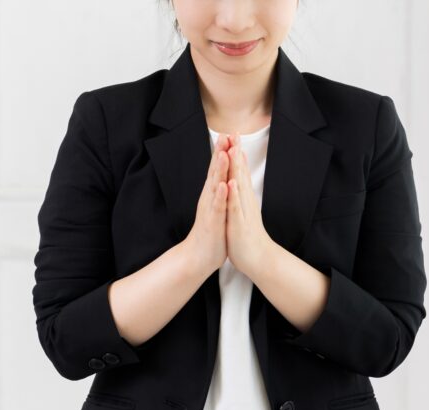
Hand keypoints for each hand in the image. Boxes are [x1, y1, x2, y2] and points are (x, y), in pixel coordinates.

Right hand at [185, 132, 231, 275]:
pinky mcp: (212, 221)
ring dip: (218, 169)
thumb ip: (219, 194)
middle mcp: (209, 198)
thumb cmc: (211, 234)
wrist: (198, 257)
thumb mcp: (217, 209)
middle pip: (215, 172)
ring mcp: (210, 209)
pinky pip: (216, 207)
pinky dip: (219, 195)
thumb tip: (222, 180)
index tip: (230, 135)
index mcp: (213, 195)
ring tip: (223, 153)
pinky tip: (222, 184)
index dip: (224, 152)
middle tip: (225, 134)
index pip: (219, 170)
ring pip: (214, 185)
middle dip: (220, 153)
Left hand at [225, 133, 272, 278]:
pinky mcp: (240, 223)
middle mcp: (245, 201)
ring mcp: (243, 211)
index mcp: (244, 198)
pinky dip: (234, 194)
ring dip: (237, 168)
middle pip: (241, 173)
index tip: (233, 133)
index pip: (240, 171)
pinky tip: (232, 182)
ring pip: (239, 185)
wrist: (258, 258)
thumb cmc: (248, 235)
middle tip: (235, 132)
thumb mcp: (243, 211)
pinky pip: (236, 207)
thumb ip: (243, 195)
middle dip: (237, 152)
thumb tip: (239, 180)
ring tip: (234, 150)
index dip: (236, 152)